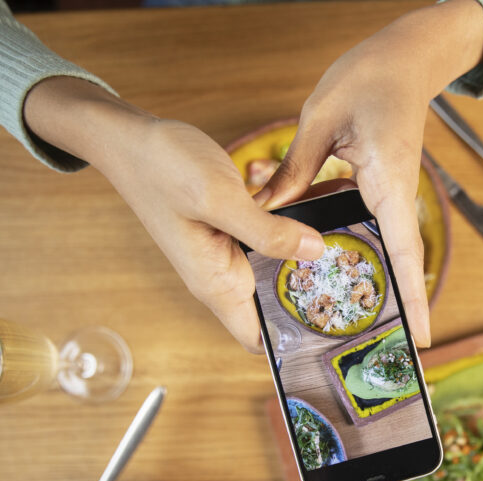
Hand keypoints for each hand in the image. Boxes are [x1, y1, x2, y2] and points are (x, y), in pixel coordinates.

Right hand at [22, 77, 324, 352]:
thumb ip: (267, 230)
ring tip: (346, 241)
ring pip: (276, 272)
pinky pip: (269, 242)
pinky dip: (292, 232)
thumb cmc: (162, 168)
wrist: (128, 138)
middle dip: (312, 296)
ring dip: (306, 260)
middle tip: (354, 276)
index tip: (333, 322)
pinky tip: (318, 213)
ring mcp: (226, 253)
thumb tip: (315, 251)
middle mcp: (223, 275)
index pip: (257, 339)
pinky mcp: (230, 230)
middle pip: (275, 307)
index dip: (293, 340)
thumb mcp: (219, 198)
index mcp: (217, 283)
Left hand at [255, 0, 482, 347]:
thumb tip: (269, 211)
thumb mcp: (320, 119)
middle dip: (397, 302)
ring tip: (355, 313)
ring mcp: (393, 191)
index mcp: (389, 180)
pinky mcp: (383, 185)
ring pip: (384, 245)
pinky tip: (323, 251)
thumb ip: (296, 170)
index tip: (422, 338)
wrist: (403, 55)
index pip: (405, 250)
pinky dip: (352, 241)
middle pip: (399, 260)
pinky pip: (371, 223)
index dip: (413, 297)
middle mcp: (397, 193)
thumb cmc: (370, 77)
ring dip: (373, 276)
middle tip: (388, 345)